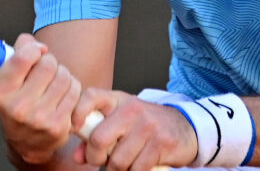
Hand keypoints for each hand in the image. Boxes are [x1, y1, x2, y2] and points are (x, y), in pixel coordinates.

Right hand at [0, 33, 82, 164]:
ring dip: (63, 74)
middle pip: (48, 65)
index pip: (23, 58)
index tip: (36, 53)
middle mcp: (18, 107)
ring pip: (64, 77)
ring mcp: (39, 119)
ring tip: (54, 82)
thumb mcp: (9, 79)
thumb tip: (32, 42)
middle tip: (46, 69)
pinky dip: (72, 89)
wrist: (26, 143)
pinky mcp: (58, 126)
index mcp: (1, 92)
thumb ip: (18, 53)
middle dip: (50, 62)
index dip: (34, 49)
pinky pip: (75, 92)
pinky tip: (62, 95)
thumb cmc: (18, 102)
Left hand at [71, 89, 198, 170]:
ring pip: (117, 161)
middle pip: (99, 138)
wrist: (185, 128)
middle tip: (101, 161)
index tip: (74, 129)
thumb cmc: (145, 126)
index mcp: (119, 100)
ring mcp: (148, 125)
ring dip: (117, 170)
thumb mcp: (121, 123)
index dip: (78, 112)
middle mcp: (132, 109)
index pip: (92, 96)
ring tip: (124, 163)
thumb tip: (77, 156)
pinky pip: (136, 169)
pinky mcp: (161, 143)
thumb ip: (97, 136)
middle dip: (95, 157)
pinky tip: (139, 166)